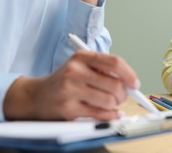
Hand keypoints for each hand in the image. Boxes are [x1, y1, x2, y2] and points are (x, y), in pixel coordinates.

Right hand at [3, 51, 138, 120]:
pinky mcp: (68, 108)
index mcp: (82, 57)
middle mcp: (75, 70)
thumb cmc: (64, 80)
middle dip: (123, 94)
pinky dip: (110, 115)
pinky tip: (110, 113)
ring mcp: (70, 89)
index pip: (114, 62)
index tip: (135, 84)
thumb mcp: (81, 66)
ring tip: (112, 104)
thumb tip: (129, 82)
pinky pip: (99, 114)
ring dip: (115, 105)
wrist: (36, 95)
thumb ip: (103, 69)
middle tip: (122, 97)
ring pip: (109, 100)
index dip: (129, 74)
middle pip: (114, 84)